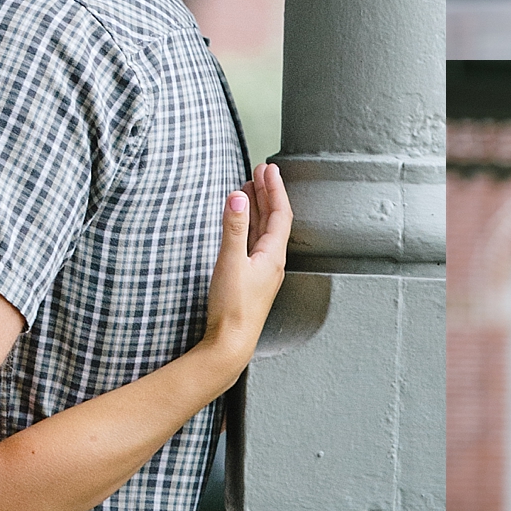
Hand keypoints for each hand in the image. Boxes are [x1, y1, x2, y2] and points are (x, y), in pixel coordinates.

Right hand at [202, 163, 291, 362]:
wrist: (230, 343)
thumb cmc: (233, 308)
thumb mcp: (230, 262)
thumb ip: (233, 227)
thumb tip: (237, 196)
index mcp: (273, 255)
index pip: (280, 213)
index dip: (274, 188)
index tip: (268, 168)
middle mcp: (272, 261)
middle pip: (274, 219)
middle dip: (267, 193)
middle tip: (260, 170)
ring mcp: (262, 270)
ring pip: (263, 230)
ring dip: (257, 207)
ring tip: (249, 188)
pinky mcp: (251, 279)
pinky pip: (253, 242)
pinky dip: (248, 225)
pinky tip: (240, 221)